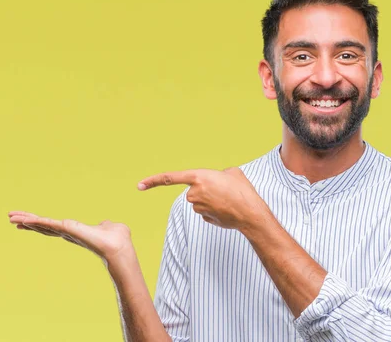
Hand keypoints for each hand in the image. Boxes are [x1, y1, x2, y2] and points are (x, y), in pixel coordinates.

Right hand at [8, 211, 132, 262]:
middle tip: (10, 217)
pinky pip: (47, 224)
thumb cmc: (118, 240)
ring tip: (10, 217)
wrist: (119, 247)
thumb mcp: (109, 227)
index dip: (39, 223)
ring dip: (26, 220)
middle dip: (27, 222)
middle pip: (42, 226)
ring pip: (41, 225)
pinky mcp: (67, 229)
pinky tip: (23, 219)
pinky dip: (35, 221)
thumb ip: (105, 225)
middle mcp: (67, 233)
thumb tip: (106, 224)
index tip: (27, 219)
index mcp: (74, 231)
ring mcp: (65, 232)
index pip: (52, 226)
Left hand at [137, 167, 267, 229]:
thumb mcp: (231, 172)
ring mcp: (198, 207)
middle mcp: (194, 193)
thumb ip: (216, 174)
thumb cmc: (242, 190)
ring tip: (228, 200)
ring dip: (211, 200)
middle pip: (193, 191)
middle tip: (224, 190)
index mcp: (198, 177)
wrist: (251, 213)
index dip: (153, 181)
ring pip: (199, 202)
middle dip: (205, 190)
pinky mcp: (204, 218)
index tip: (139, 185)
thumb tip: (214, 181)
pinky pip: (206, 211)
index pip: (170, 178)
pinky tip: (227, 210)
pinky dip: (215, 210)